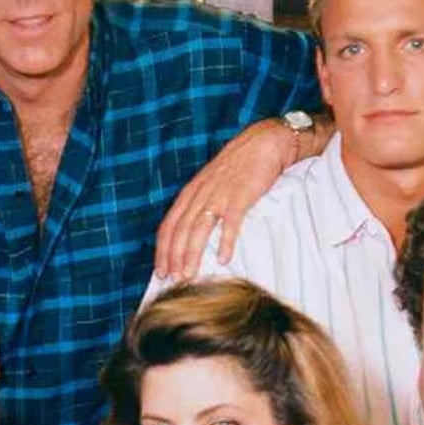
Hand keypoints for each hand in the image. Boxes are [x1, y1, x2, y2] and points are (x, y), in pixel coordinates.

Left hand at [154, 118, 300, 279]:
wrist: (262, 143)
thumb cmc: (238, 166)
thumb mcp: (210, 183)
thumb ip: (200, 204)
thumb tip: (192, 232)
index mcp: (190, 193)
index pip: (168, 226)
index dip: (163, 250)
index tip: (160, 272)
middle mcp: (200, 195)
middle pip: (180, 231)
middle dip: (174, 258)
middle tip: (173, 281)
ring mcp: (219, 195)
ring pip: (198, 229)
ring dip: (192, 255)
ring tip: (190, 276)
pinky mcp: (240, 196)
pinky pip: (230, 222)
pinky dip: (225, 241)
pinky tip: (223, 258)